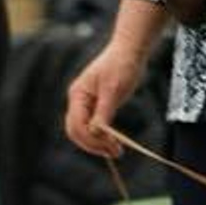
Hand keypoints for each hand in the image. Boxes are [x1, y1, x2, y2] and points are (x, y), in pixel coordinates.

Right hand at [65, 42, 147, 158]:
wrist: (129, 51)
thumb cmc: (122, 66)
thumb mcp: (114, 90)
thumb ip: (103, 112)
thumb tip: (96, 132)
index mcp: (77, 95)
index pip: (77, 126)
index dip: (91, 140)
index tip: (111, 147)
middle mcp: (77, 100)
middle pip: (76, 132)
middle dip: (93, 145)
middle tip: (114, 153)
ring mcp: (85, 104)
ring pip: (83, 132)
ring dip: (97, 144)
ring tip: (116, 151)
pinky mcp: (95, 106)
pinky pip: (93, 127)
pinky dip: (101, 137)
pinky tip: (114, 141)